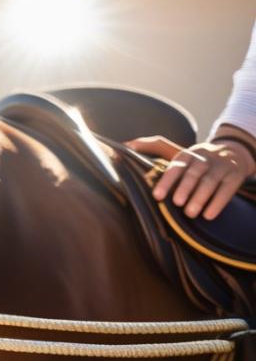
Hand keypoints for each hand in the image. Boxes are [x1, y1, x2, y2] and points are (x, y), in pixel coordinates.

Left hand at [126, 135, 254, 219]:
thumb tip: (124, 145)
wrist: (233, 153)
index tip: (157, 196)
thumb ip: (152, 146)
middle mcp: (203, 159)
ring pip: (210, 181)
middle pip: (194, 173)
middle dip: (185, 188)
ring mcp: (220, 167)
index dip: (167, 181)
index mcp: (186, 154)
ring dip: (200, 197)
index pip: (176, 166)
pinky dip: (218, 203)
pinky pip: (227, 190)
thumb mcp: (175, 150)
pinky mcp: (235, 176)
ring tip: (190, 213)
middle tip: (177, 203)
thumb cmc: (194, 158)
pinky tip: (209, 215)